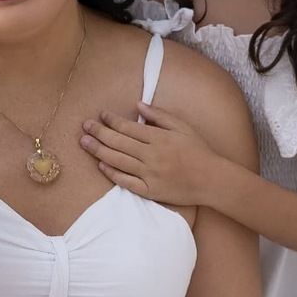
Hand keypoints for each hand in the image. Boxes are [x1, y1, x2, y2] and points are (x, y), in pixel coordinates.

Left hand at [80, 101, 219, 206]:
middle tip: (85, 126)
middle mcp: (152, 156)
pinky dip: (112, 173)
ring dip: (99, 150)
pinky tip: (101, 165)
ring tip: (85, 142)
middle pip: (118, 142)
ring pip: (118, 161)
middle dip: (99, 132)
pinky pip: (126, 182)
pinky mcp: (150, 191)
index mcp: (159, 138)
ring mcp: (150, 175)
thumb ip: (160, 116)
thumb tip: (138, 105)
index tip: (101, 115)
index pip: (129, 127)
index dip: (112, 121)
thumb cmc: (199, 151)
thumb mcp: (183, 127)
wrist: (212, 180)